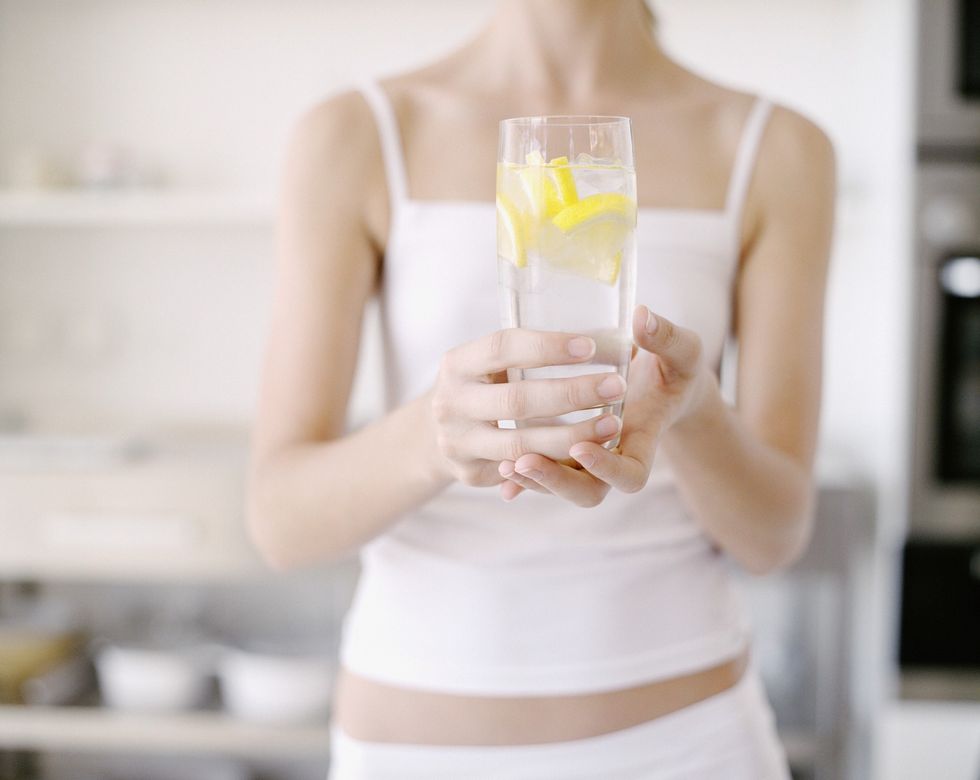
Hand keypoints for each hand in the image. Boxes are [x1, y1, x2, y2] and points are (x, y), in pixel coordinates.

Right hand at [429, 328, 626, 486]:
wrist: (436, 432)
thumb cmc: (482, 386)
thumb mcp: (487, 362)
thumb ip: (526, 353)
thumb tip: (599, 335)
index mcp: (457, 364)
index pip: (503, 348)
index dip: (547, 347)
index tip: (590, 347)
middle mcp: (451, 404)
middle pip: (516, 401)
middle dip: (571, 394)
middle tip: (616, 386)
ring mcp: (457, 443)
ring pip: (521, 446)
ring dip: (571, 437)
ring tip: (611, 424)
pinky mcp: (470, 473)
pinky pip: (521, 473)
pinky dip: (556, 465)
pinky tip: (590, 455)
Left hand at [497, 306, 711, 504]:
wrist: (662, 386)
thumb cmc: (674, 368)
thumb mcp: (682, 351)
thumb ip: (665, 337)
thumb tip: (640, 317)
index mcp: (646, 440)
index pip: (631, 474)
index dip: (607, 468)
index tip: (582, 445)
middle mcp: (615, 459)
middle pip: (588, 492)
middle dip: (556, 480)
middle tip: (524, 461)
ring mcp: (590, 460)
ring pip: (561, 487)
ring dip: (534, 479)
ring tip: (505, 464)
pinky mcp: (569, 454)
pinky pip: (545, 475)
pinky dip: (524, 478)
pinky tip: (500, 471)